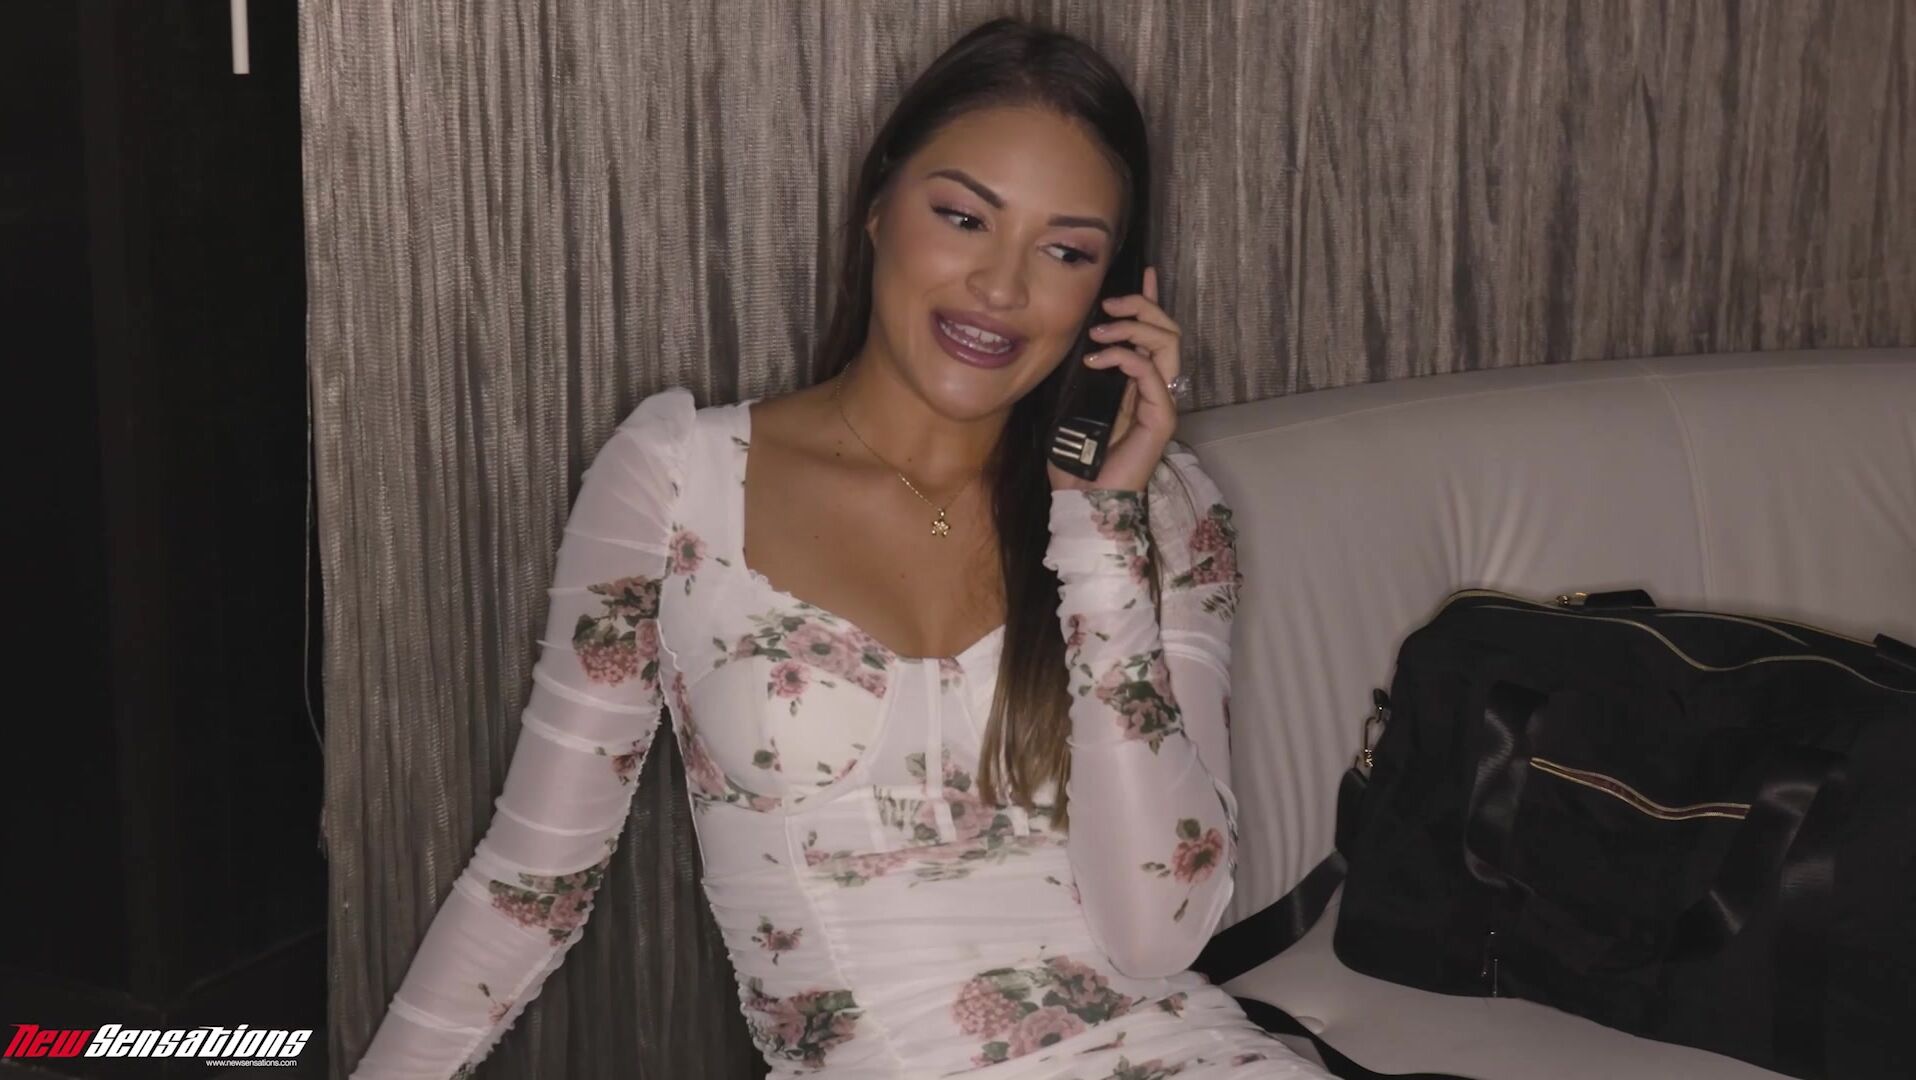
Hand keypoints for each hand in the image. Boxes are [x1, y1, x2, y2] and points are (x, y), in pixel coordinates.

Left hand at [1047, 265, 1181, 493]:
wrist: (1081, 498)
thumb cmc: (1075, 458)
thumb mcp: (1073, 401)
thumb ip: (1083, 372)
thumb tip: (1077, 339)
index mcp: (1139, 384)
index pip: (1155, 333)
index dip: (1151, 301)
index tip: (1144, 273)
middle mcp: (1156, 389)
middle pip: (1168, 331)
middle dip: (1141, 307)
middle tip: (1108, 306)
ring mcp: (1162, 403)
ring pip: (1167, 343)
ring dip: (1133, 327)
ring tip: (1099, 333)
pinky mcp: (1162, 419)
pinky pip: (1151, 372)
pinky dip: (1125, 358)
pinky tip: (1097, 360)